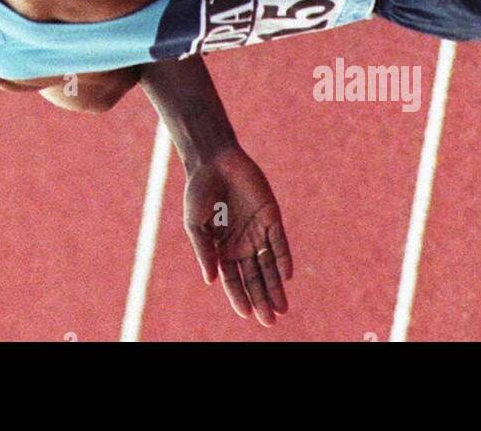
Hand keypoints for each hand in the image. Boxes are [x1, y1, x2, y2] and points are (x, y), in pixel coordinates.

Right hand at [183, 145, 291, 325]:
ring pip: (269, 265)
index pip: (233, 279)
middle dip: (262, 299)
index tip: (246, 313)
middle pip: (254, 278)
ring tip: (282, 308)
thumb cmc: (199, 191)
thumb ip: (204, 251)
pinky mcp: (271, 215)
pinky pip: (279, 241)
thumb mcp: (195, 223)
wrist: (214, 160)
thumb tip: (210, 281)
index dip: (239, 297)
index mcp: (222, 248)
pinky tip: (286, 275)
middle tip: (270, 320)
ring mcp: (257, 231)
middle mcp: (242, 244)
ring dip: (276, 286)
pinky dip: (282, 258)